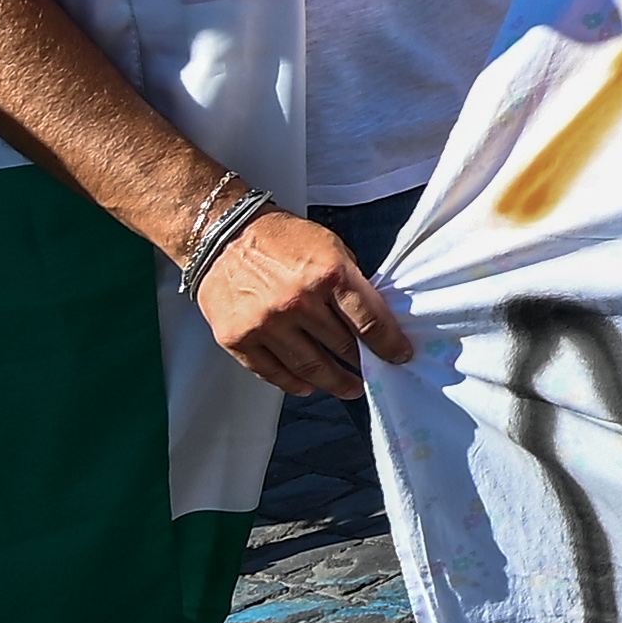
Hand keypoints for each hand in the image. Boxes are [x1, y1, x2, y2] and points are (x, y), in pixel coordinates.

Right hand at [200, 209, 418, 398]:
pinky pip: (271, 372)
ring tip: (348, 387)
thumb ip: (350, 283)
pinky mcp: (238, 338)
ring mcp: (266, 323)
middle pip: (343, 347)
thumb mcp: (330, 247)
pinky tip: (307, 386)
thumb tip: (371, 319)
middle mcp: (298, 302)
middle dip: (363, 364)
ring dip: (334, 382)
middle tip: (374, 374)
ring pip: (310, 367)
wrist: (222, 235)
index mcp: (328, 274)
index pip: (370, 321)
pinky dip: (293, 383)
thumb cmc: (281, 239)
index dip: (389, 345)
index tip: (400, 356)